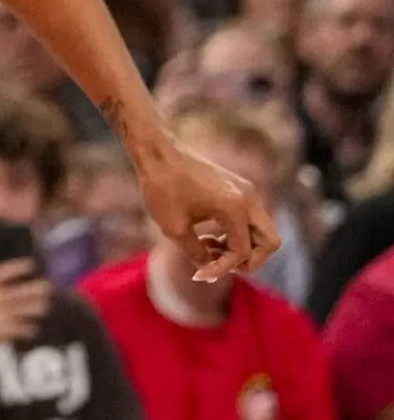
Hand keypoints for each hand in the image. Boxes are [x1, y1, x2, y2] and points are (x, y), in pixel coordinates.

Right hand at [0, 259, 51, 361]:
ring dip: (34, 307)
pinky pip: (18, 328)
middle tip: (47, 287)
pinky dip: (28, 328)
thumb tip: (22, 287)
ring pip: (19, 310)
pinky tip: (35, 328)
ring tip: (45, 306)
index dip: (16, 268)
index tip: (32, 264)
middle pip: (14, 292)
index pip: (0, 273)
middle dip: (32, 289)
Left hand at [136, 138, 278, 280]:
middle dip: (249, 260)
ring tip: (209, 248)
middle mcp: (248, 198)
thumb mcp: (174, 228)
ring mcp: (247, 191)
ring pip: (263, 231)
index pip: (242, 252)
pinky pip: (251, 219)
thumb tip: (209, 271)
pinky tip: (210, 236)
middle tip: (220, 264)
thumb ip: (197, 254)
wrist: (156, 153)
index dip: (222, 269)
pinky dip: (238, 233)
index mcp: (234, 208)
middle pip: (270, 242)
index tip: (199, 274)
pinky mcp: (240, 188)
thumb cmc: (161, 187)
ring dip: (242, 247)